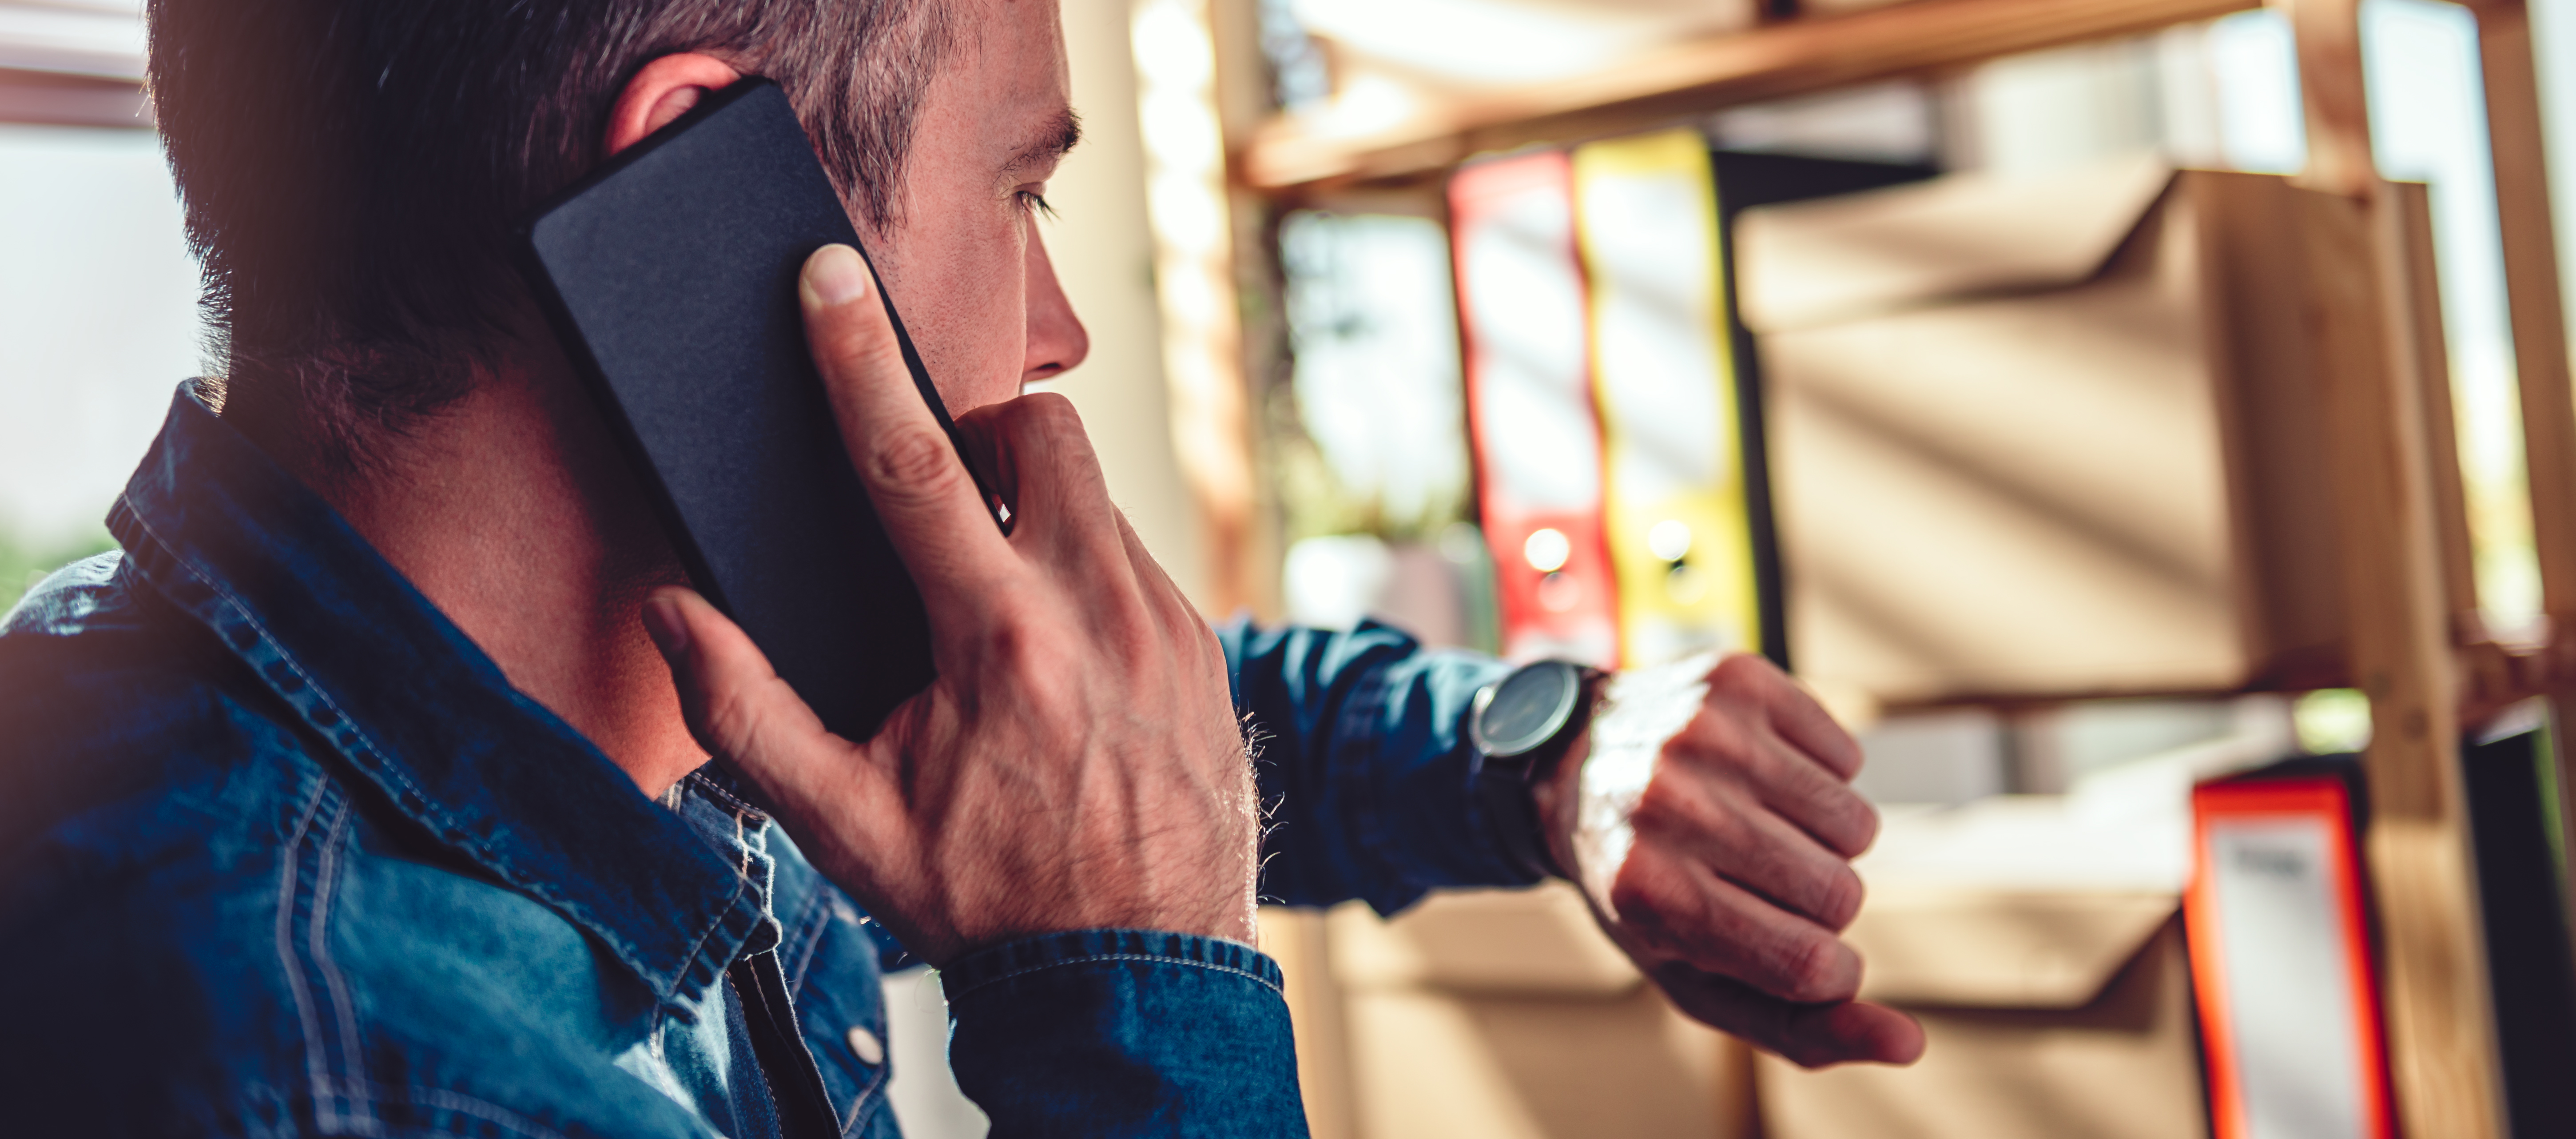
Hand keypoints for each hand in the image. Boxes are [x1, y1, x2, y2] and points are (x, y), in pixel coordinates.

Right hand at [641, 244, 1258, 964]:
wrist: (1142, 974)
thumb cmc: (989, 900)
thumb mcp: (843, 829)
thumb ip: (744, 716)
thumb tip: (673, 616)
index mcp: (998, 641)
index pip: (911, 461)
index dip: (858, 359)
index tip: (827, 277)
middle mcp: (1097, 611)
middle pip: (1040, 434)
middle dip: (982, 437)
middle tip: (940, 503)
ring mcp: (1167, 625)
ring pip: (1097, 497)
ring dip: (1037, 516)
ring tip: (995, 602)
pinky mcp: (1206, 650)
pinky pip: (1138, 565)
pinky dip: (1087, 580)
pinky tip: (1058, 658)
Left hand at [1532, 653, 1924, 1068]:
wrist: (1569, 768)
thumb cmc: (1644, 890)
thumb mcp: (1697, 979)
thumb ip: (1800, 1030)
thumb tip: (1910, 1046)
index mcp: (1652, 893)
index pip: (1809, 964)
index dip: (1827, 970)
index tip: (1793, 952)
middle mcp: (1672, 805)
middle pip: (1839, 894)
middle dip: (1817, 902)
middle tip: (1750, 880)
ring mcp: (1705, 733)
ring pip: (1857, 825)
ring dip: (1823, 840)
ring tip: (1755, 826)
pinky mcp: (1737, 680)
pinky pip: (1850, 756)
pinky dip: (1821, 777)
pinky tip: (1757, 776)